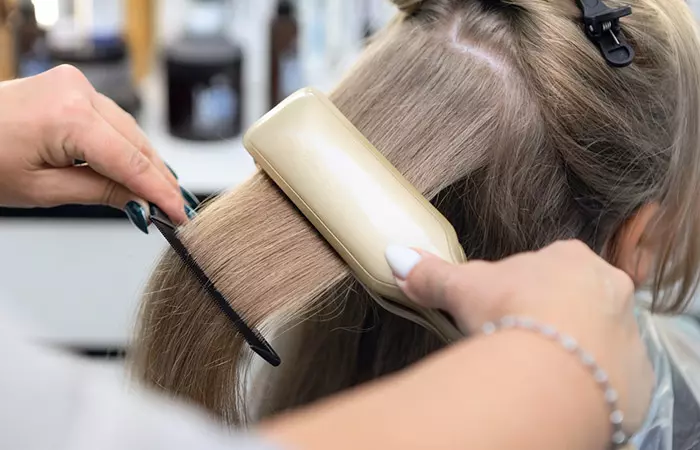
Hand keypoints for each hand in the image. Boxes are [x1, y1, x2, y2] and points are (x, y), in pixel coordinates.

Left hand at [0, 65, 187, 226]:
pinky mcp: (70, 86)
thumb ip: (101, 192)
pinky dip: (123, 145)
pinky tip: (133, 168)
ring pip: (126, 131)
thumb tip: (142, 202)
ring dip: (142, 162)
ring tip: (157, 194)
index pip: (132, 162)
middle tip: (173, 208)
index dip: (160, 191)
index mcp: (69, 116)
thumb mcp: (43, 189)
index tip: (179, 213)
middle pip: (135, 143)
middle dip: (157, 177)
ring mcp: (74, 84)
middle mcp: (77, 91)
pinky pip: (110, 120)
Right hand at [385, 240, 652, 436]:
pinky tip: (562, 390)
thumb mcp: (464, 289)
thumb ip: (433, 272)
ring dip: (573, 348)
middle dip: (552, 316)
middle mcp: (609, 286)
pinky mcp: (636, 373)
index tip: (505, 311)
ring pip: (598, 336)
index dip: (524, 289)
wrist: (556, 364)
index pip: (547, 268)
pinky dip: (590, 381)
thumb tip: (393, 255)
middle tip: (521, 340)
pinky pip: (613, 374)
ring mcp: (627, 329)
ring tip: (539, 370)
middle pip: (577, 299)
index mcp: (570, 259)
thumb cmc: (510, 310)